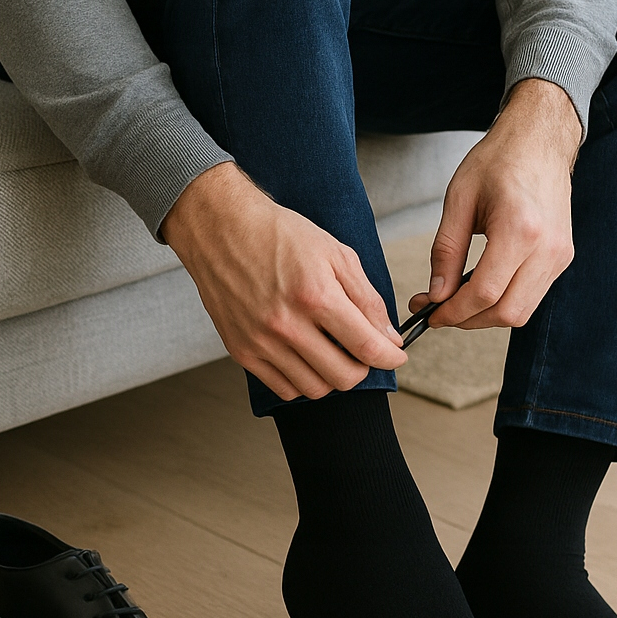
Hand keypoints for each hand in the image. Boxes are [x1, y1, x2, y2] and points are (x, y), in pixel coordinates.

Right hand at [161, 162, 404, 400]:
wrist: (221, 228)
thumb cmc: (279, 234)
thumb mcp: (335, 253)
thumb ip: (367, 298)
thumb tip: (388, 337)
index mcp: (315, 295)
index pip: (366, 347)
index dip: (390, 358)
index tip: (395, 356)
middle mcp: (287, 324)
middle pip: (343, 377)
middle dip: (363, 368)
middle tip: (362, 351)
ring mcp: (261, 341)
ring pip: (315, 389)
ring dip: (332, 376)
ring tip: (332, 352)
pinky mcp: (241, 351)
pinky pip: (284, 389)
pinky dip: (302, 381)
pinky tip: (305, 357)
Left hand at [410, 79, 579, 330]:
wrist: (540, 140)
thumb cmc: (499, 160)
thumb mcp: (459, 200)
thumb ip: (446, 251)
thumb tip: (437, 294)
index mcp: (520, 229)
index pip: (485, 292)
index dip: (453, 311)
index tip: (429, 312)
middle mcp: (547, 248)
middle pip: (506, 312)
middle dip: (468, 319)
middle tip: (438, 310)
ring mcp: (560, 255)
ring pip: (521, 311)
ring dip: (486, 314)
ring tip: (456, 299)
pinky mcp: (562, 257)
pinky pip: (532, 295)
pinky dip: (504, 301)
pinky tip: (481, 286)